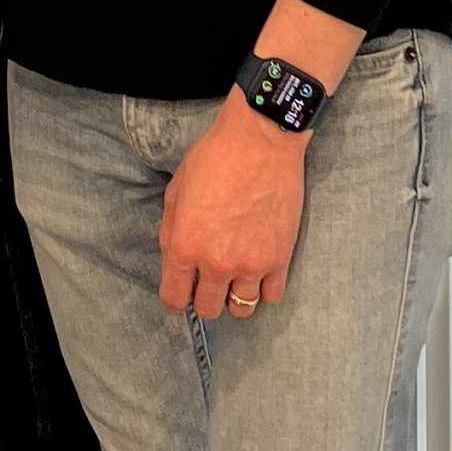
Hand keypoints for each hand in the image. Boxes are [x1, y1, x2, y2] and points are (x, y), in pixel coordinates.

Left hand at [158, 95, 306, 318]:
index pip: (174, 298)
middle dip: (203, 298)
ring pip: (241, 309)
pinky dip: (263, 290)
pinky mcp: (280, 259)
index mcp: (184, 245)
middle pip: (208, 309)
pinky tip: (258, 273)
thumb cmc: (214, 158)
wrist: (260, 141)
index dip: (174, 301)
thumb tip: (175, 260)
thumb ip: (171, 232)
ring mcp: (251, 264)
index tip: (179, 296)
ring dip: (234, 296)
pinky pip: (271, 297)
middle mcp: (216, 262)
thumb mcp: (175, 191)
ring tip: (234, 277)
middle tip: (207, 281)